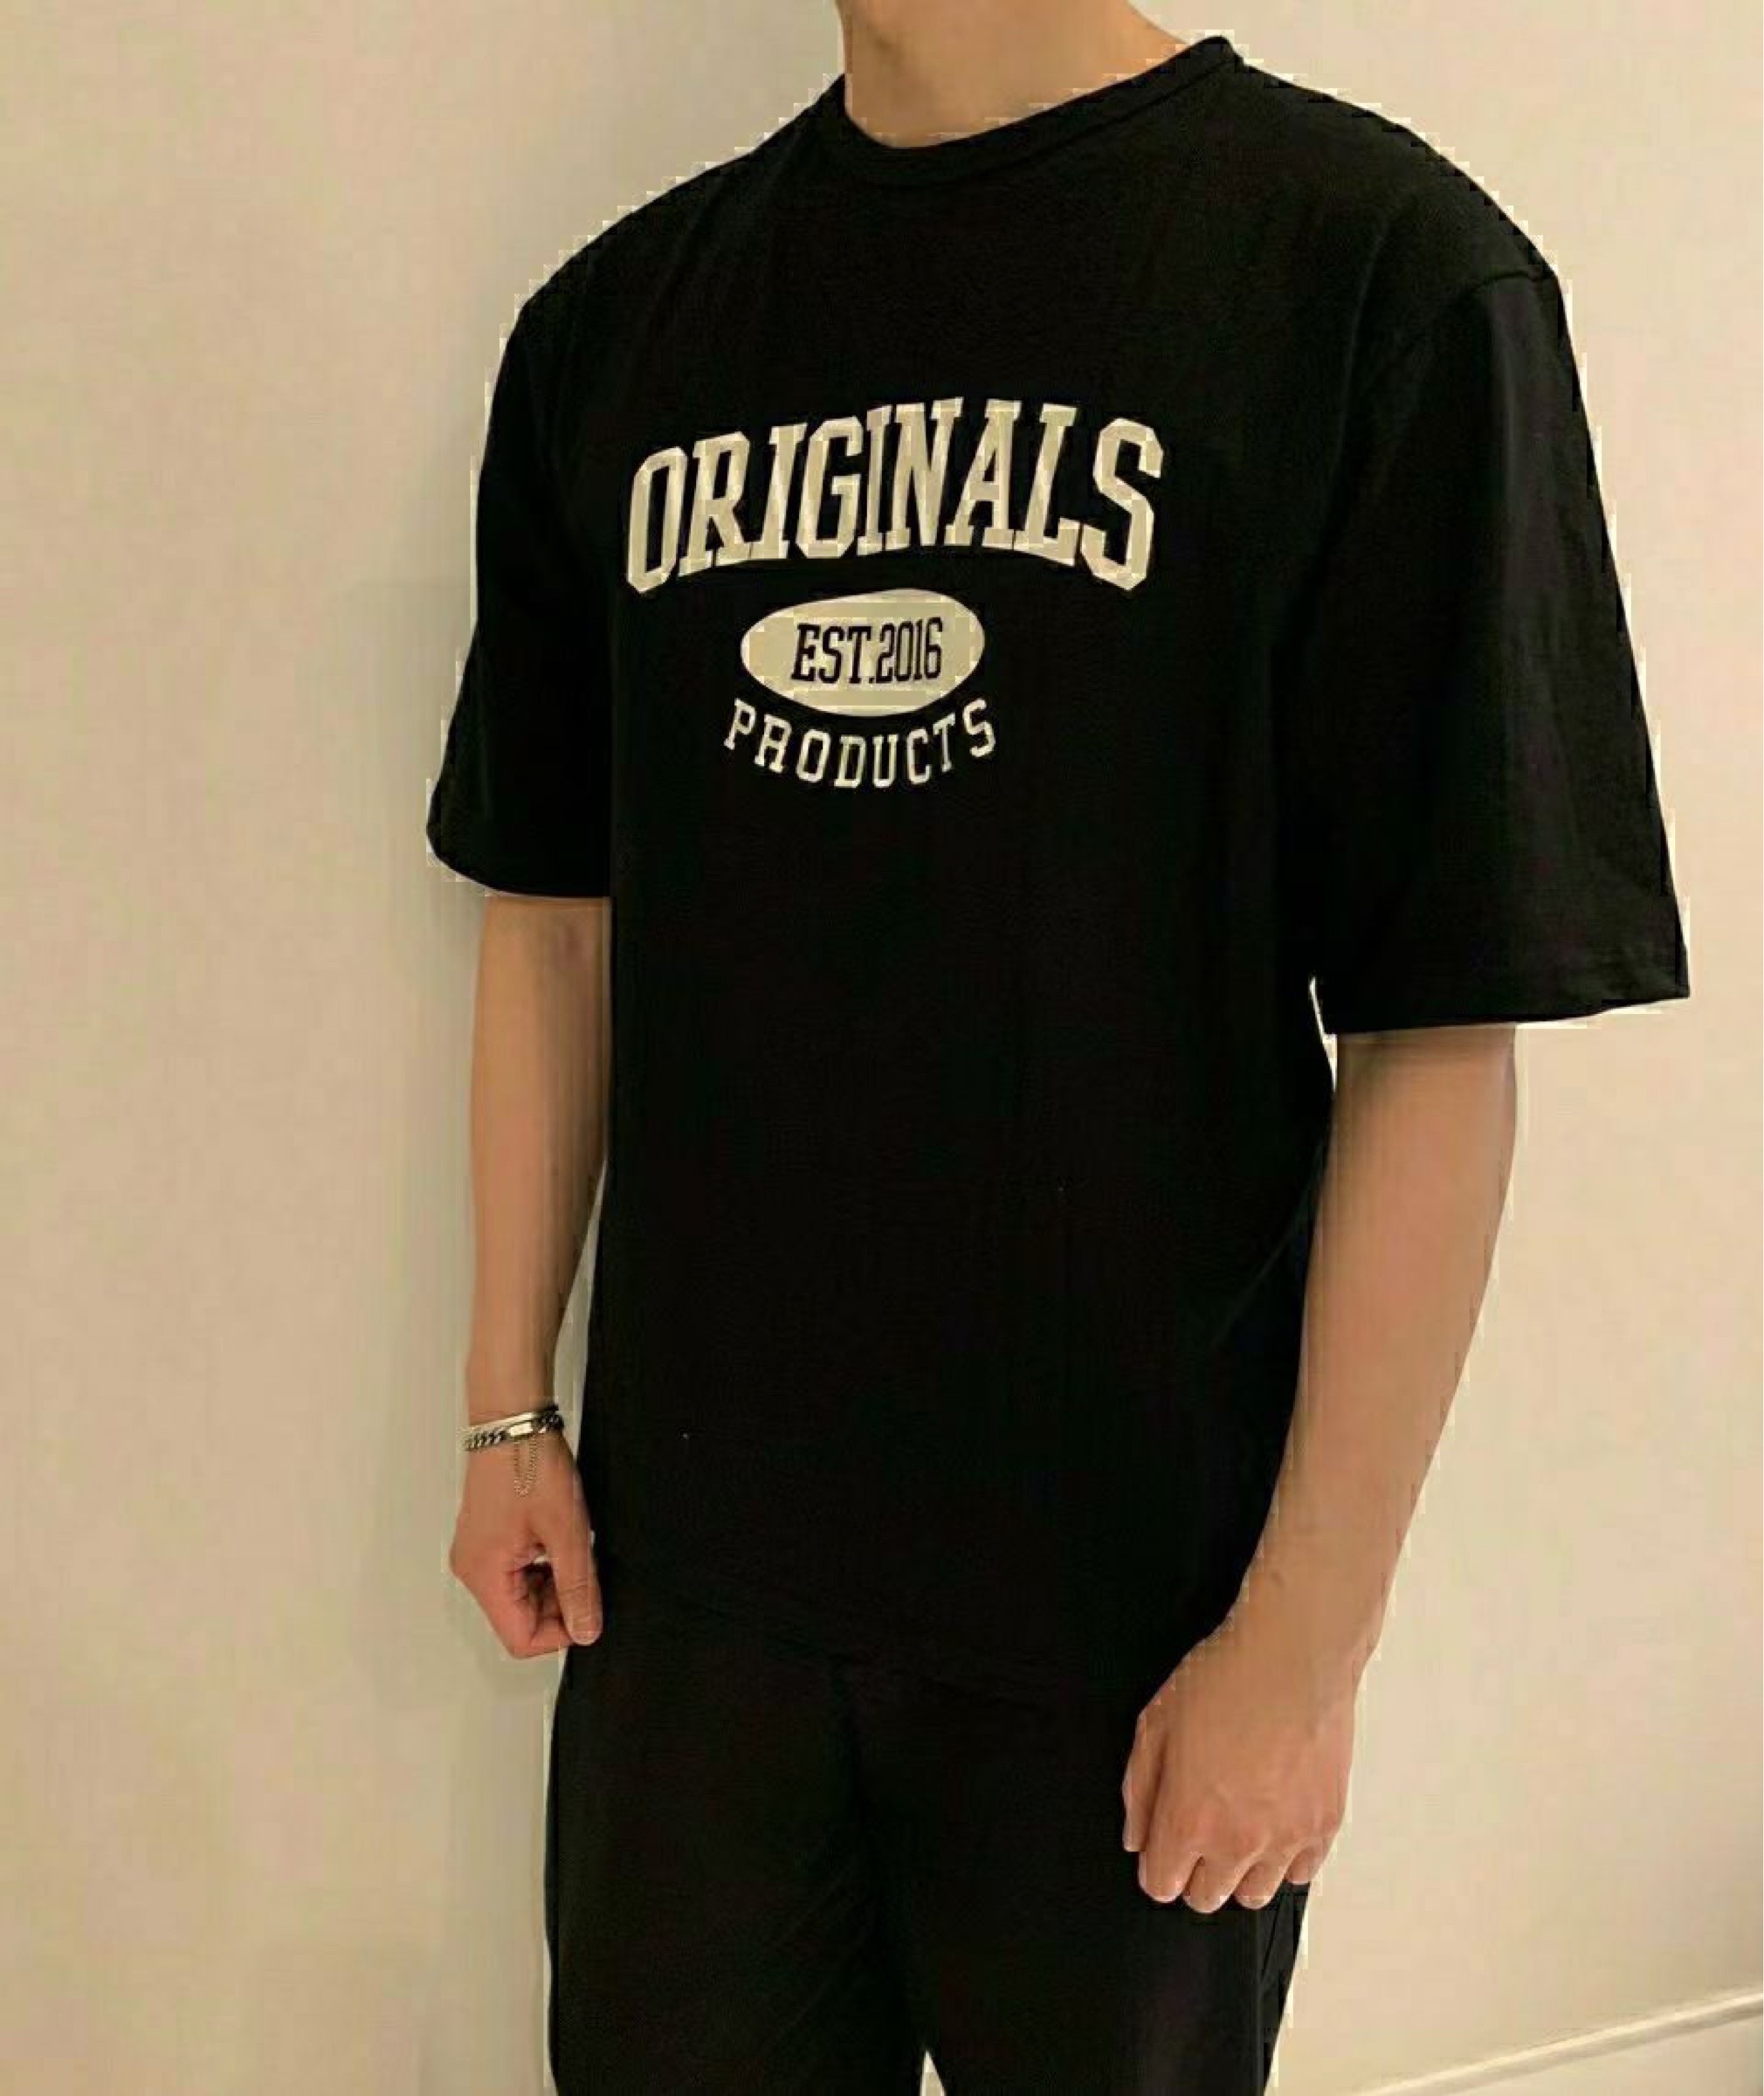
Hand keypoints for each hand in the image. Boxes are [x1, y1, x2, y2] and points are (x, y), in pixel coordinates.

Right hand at [448, 1429, 602, 1658]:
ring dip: (552, 1580)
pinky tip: (556, 1535)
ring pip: (521, 1594)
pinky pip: (516, 1569)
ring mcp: (478, 1551)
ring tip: (568, 1543)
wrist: (514, 1421)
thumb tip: (586, 1629)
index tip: (587, 1609)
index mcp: (484, 1575)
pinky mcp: (487, 1536)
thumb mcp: (567, 1533)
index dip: (561, 1631)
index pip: (521, 1639)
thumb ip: (579, 1588)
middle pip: (520, 1618)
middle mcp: (473, 1568)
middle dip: (558, 1603)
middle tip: (583, 1568)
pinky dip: (542, 1562)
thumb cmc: (528, 1464)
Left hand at [1120, 1602, 1355, 1911]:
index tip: (1161, 1846)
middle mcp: (1239, 1841)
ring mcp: (1287, 1838)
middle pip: (1206, 1899)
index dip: (1156, 1864)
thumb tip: (1136, 1836)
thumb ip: (1138, 1790)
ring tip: (1237, 1827)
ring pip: (1255, 1894)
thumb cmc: (1225, 1677)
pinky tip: (1274, 1821)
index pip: (1161, 1886)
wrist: (1293, 1656)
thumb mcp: (1154, 1723)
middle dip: (1194, 1872)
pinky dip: (1285, 1857)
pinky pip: (1301, 1873)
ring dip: (1240, 1871)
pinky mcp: (1325, 1826)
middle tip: (1198, 1830)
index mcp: (1190, 1819)